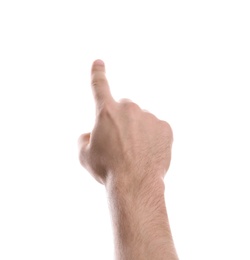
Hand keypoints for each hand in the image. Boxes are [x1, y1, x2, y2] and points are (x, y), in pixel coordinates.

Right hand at [78, 60, 172, 186]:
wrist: (135, 183)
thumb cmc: (108, 169)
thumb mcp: (85, 156)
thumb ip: (83, 140)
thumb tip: (88, 134)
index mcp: (107, 112)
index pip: (99, 86)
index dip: (98, 73)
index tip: (99, 62)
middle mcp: (129, 108)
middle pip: (125, 107)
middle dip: (122, 120)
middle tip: (122, 142)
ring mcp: (149, 117)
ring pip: (142, 119)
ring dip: (138, 130)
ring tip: (136, 152)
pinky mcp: (165, 127)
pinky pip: (156, 128)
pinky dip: (152, 137)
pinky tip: (149, 152)